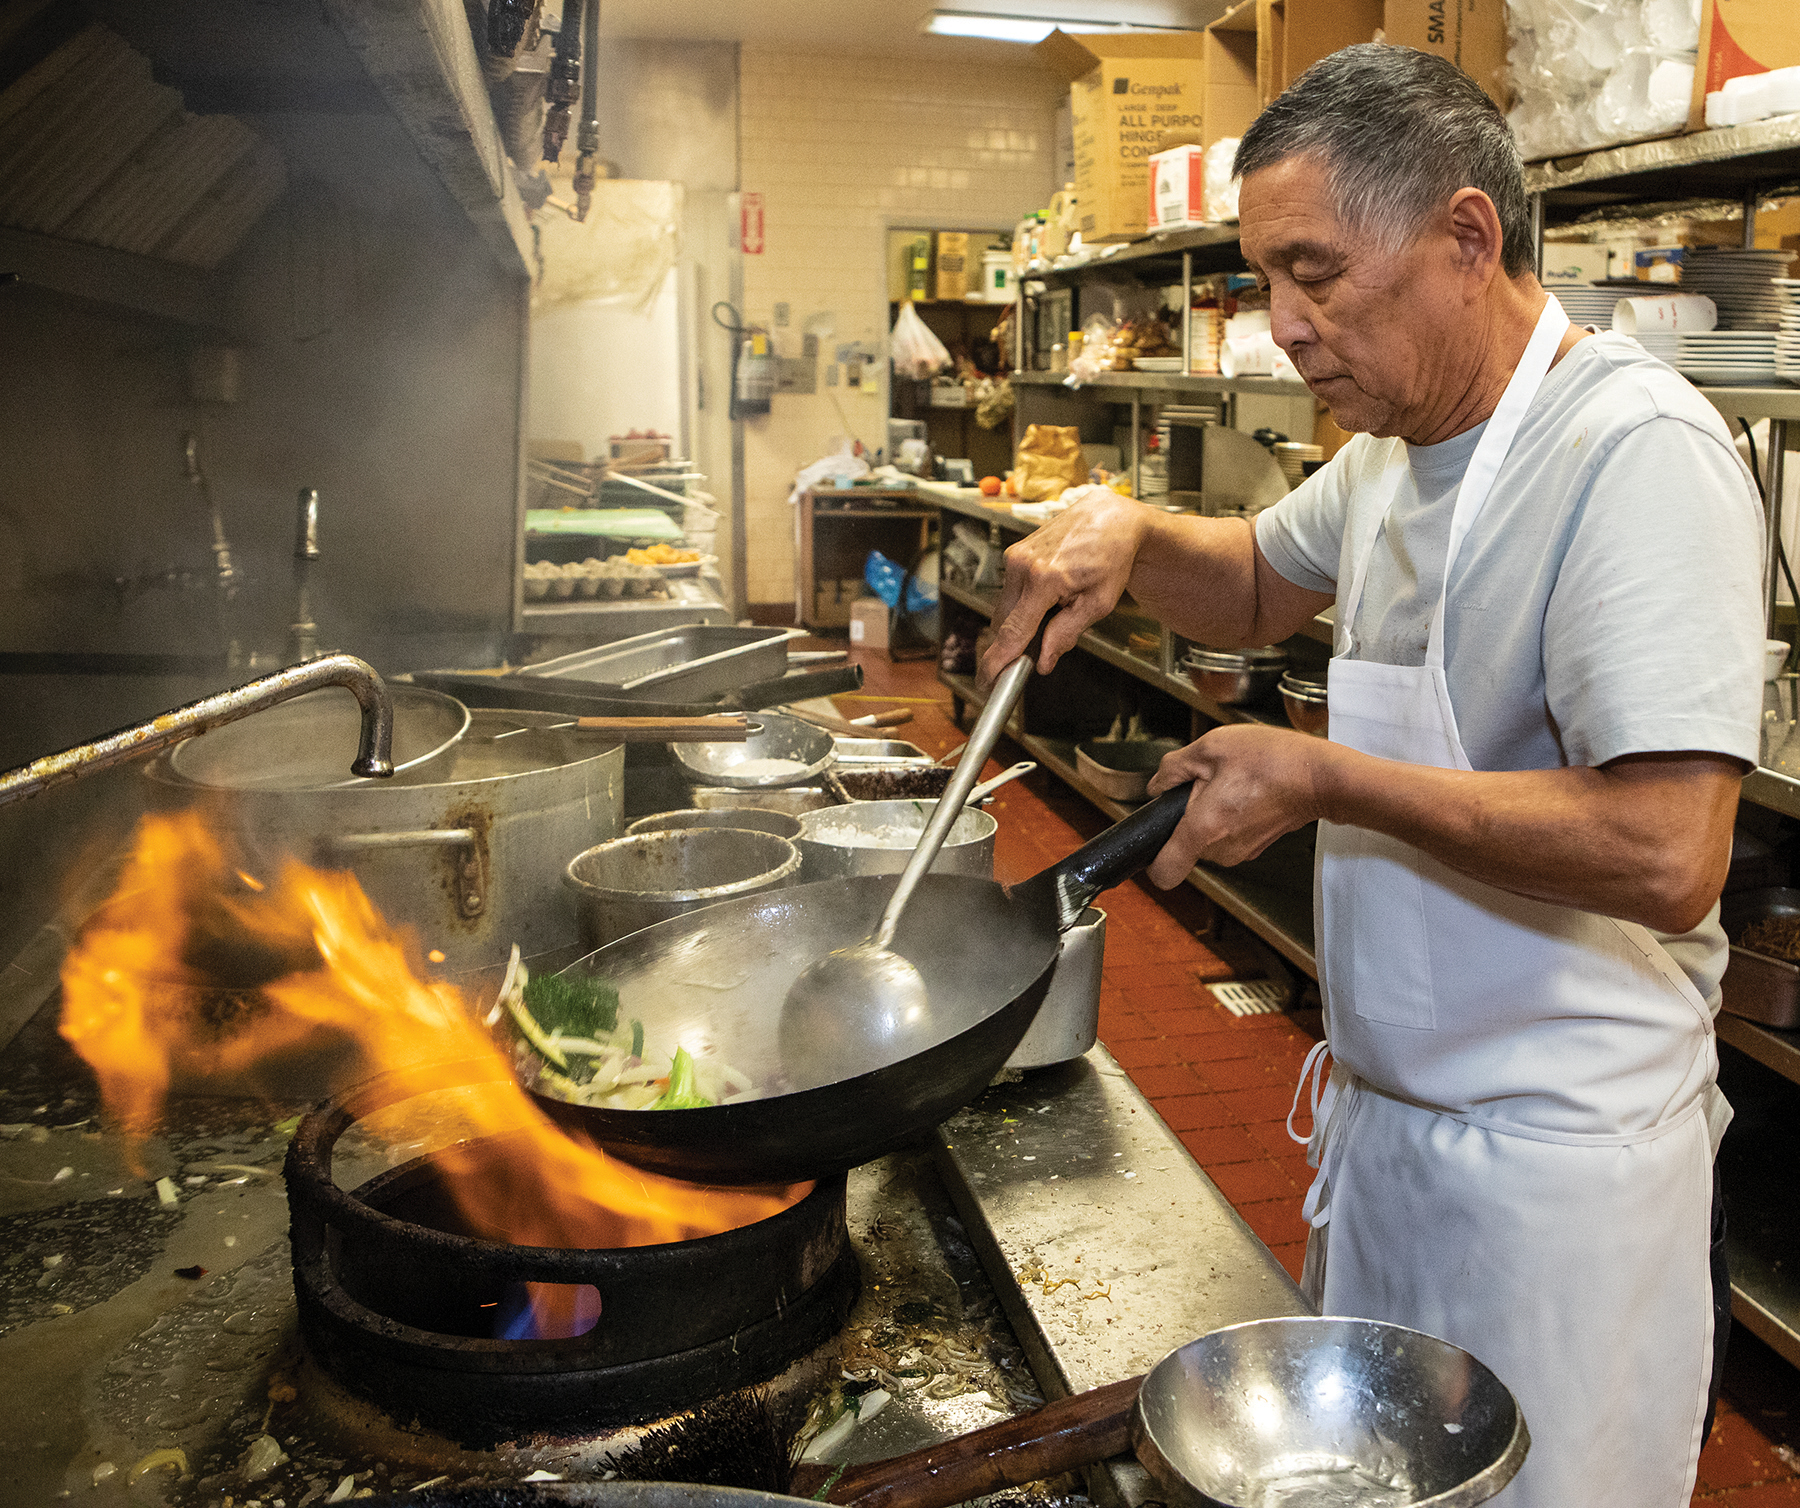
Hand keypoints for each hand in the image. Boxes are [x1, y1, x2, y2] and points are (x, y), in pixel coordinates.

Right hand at [978, 486, 1151, 687]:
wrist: (1110, 518)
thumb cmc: (1111, 555)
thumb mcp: (1099, 602)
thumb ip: (1066, 634)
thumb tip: (1043, 659)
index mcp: (1045, 580)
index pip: (1012, 633)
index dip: (997, 662)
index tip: (988, 682)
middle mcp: (1023, 565)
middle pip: (1004, 623)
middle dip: (1018, 639)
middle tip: (1043, 645)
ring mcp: (1015, 556)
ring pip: (1006, 607)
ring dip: (1025, 617)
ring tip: (1060, 604)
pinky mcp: (1014, 551)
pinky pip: (1011, 590)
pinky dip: (1026, 600)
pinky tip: (1052, 591)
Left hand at [1143, 725, 1331, 885]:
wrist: (1320, 777)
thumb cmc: (1273, 761)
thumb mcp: (1211, 747)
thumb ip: (1173, 768)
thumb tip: (1156, 785)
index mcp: (1203, 829)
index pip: (1163, 872)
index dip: (1152, 856)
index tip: (1156, 835)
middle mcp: (1221, 850)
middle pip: (1183, 844)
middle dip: (1187, 815)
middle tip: (1209, 785)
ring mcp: (1240, 852)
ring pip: (1206, 839)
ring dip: (1210, 814)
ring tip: (1233, 784)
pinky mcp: (1255, 847)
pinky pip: (1227, 835)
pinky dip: (1230, 817)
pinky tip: (1247, 792)